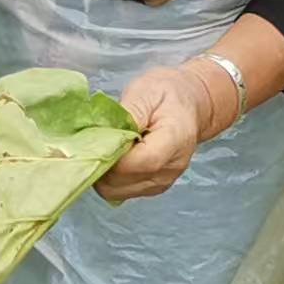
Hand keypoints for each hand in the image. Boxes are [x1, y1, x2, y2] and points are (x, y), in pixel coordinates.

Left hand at [99, 61, 227, 201]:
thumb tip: (105, 136)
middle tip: (95, 140)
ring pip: (117, 191)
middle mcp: (170, 169)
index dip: (110, 155)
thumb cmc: (168, 94)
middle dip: (101, 162)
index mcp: (174, 141)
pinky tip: (114, 155)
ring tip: (105, 146)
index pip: (137, 163)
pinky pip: (120, 191)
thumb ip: (127, 115)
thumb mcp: (146, 92)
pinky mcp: (152, 188)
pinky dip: (109, 177)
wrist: (189, 104)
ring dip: (103, 172)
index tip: (95, 139)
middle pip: (122, 181)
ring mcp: (162, 182)